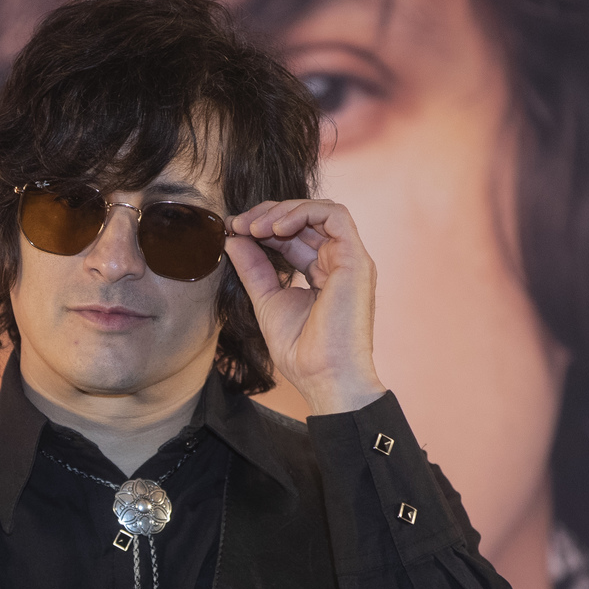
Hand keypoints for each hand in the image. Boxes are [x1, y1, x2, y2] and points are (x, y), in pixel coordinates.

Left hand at [224, 199, 385, 414]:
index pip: (294, 237)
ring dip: (283, 211)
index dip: (263, 227)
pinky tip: (274, 228)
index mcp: (322, 273)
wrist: (324, 377)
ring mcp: (350, 260)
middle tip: (238, 224)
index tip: (232, 230)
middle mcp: (339, 263)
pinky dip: (303, 213)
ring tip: (254, 227)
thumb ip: (253, 268)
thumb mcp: (267, 300)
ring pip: (321, 211)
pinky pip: (334, 216)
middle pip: (306, 220)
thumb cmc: (301, 351)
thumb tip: (233, 238)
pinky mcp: (356, 260)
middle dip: (268, 215)